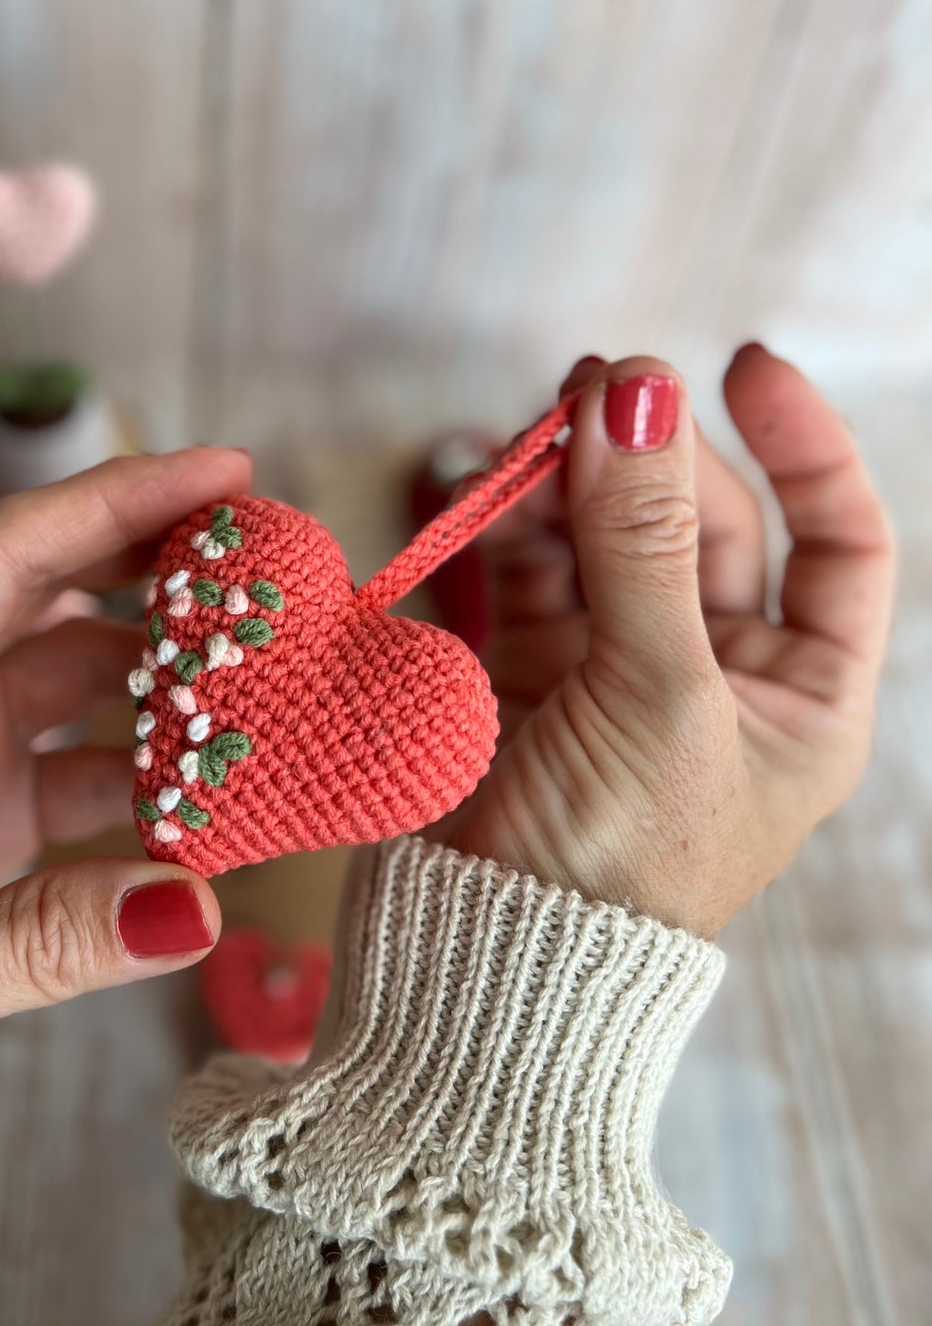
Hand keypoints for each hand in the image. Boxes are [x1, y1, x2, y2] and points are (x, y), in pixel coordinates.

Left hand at [0, 450, 248, 1099]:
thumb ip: (37, 946)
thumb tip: (194, 909)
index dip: (111, 504)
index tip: (223, 470)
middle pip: (45, 581)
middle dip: (157, 554)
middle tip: (269, 545)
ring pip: (76, 660)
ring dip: (166, 663)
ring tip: (266, 667)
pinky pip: (86, 751)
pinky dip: (154, 762)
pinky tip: (220, 784)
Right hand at [442, 346, 893, 937]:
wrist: (486, 960)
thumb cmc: (617, 859)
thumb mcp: (656, 692)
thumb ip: (641, 537)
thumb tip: (640, 388)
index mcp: (804, 696)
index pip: (838, 541)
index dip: (804, 446)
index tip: (743, 365)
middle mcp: (720, 675)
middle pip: (705, 521)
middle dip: (653, 452)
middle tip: (591, 388)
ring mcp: (620, 671)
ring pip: (609, 535)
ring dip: (574, 475)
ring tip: (533, 426)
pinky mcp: (531, 673)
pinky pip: (531, 570)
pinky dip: (510, 523)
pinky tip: (488, 485)